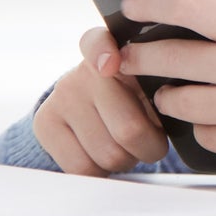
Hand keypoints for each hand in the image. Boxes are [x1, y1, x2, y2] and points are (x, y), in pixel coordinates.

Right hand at [33, 27, 169, 175]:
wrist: (91, 105)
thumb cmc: (139, 96)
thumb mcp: (157, 84)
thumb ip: (164, 89)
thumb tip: (170, 108)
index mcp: (120, 51)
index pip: (100, 43)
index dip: (104, 53)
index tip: (110, 64)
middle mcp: (84, 70)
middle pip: (128, 130)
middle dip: (150, 148)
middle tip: (151, 144)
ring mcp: (61, 96)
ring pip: (108, 154)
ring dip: (128, 161)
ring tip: (129, 148)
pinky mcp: (45, 123)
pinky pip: (82, 167)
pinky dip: (102, 172)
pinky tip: (105, 156)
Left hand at [118, 0, 215, 177]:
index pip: (190, 10)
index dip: (153, 4)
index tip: (132, 5)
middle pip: (169, 58)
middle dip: (141, 54)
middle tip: (129, 54)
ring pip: (179, 102)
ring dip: (169, 93)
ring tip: (169, 89)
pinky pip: (206, 136)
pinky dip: (201, 126)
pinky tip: (206, 119)